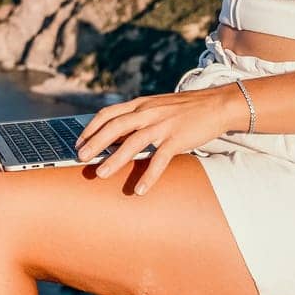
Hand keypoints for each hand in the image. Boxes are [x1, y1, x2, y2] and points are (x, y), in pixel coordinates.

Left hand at [73, 88, 235, 194]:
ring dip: (114, 159)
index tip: (78, 142)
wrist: (216, 104)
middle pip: (115, 126)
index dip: (91, 128)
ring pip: (133, 142)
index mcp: (141, 104)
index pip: (108, 113)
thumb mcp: (156, 107)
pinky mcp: (178, 138)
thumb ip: (137, 117)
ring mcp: (163, 125)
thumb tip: (115, 134)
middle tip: (80, 158)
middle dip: (95, 143)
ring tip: (100, 174)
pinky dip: (149, 175)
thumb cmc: (185, 109)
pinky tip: (139, 190)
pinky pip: (160, 159)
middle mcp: (148, 112)